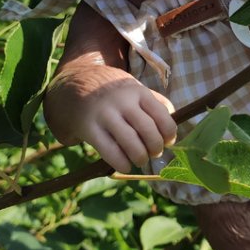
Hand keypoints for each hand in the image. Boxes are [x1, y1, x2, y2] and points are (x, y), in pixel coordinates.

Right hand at [45, 65, 176, 172]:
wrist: (77, 83)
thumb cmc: (114, 92)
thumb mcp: (135, 88)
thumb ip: (155, 104)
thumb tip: (172, 132)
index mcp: (138, 91)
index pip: (162, 115)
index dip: (169, 133)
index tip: (168, 141)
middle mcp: (123, 102)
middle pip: (148, 131)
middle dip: (155, 148)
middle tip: (154, 153)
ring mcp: (105, 115)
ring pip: (130, 143)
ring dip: (140, 157)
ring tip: (140, 160)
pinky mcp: (90, 128)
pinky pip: (110, 151)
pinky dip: (122, 163)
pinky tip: (125, 165)